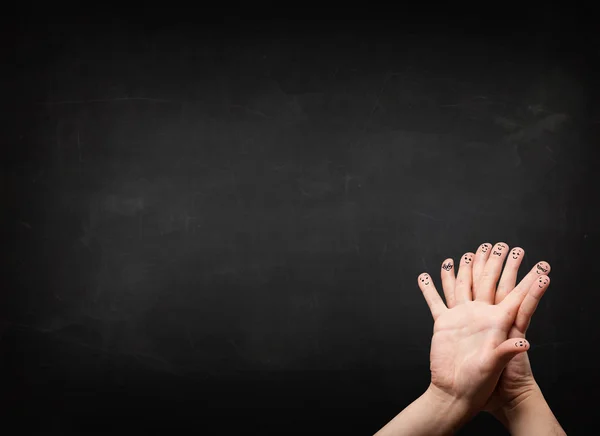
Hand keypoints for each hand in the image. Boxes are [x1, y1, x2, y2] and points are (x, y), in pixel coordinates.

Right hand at [418, 242, 549, 413]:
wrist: (457, 392)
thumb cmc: (481, 383)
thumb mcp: (496, 365)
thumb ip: (506, 351)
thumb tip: (524, 343)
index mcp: (496, 322)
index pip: (515, 296)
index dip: (528, 281)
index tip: (541, 266)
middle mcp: (479, 315)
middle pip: (487, 282)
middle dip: (493, 263)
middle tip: (498, 244)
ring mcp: (460, 318)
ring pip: (461, 286)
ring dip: (462, 269)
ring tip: (464, 255)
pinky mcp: (443, 324)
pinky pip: (435, 302)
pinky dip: (429, 289)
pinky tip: (424, 277)